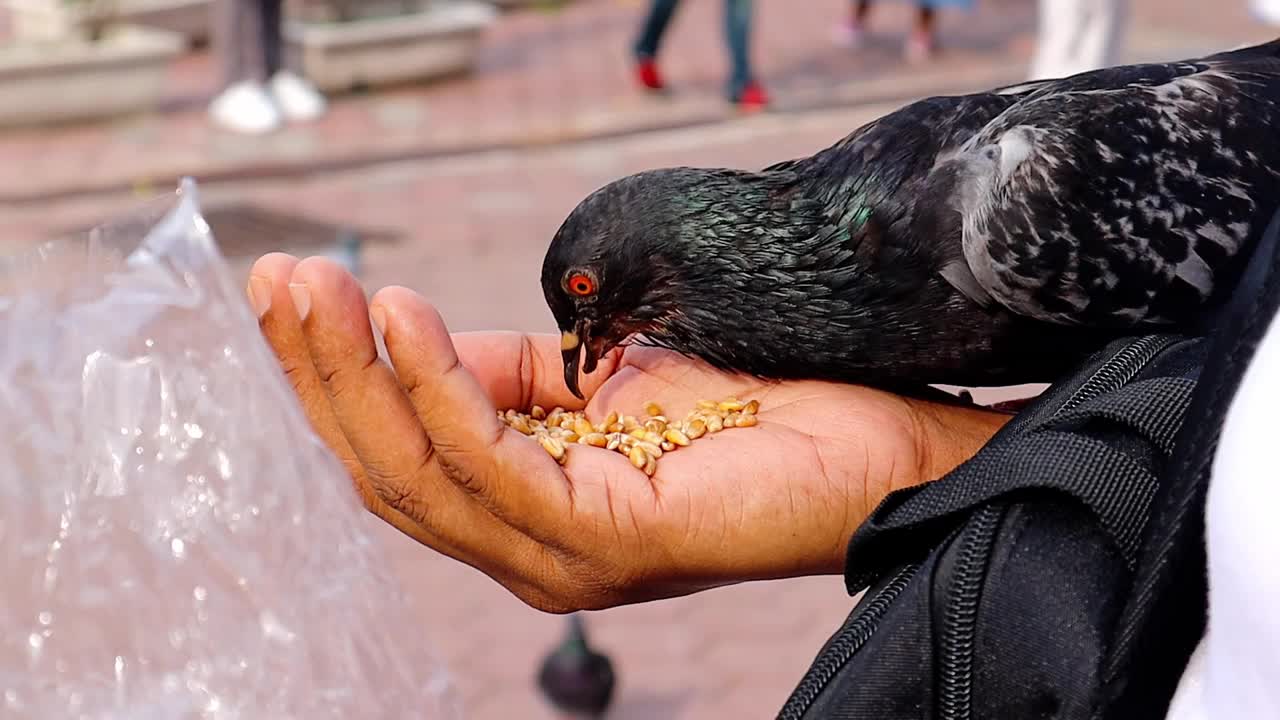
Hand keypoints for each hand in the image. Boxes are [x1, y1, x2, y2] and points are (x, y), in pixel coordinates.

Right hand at [247, 254, 1009, 612]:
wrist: (868, 435)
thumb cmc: (744, 400)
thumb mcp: (595, 371)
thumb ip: (508, 369)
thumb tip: (409, 334)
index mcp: (521, 505)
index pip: (397, 449)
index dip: (333, 373)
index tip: (287, 288)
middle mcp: (526, 545)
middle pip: (386, 468)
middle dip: (321, 373)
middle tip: (277, 283)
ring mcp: (560, 557)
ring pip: (419, 475)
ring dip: (357, 377)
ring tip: (320, 292)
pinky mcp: (603, 542)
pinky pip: (493, 464)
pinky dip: (439, 389)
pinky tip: (406, 320)